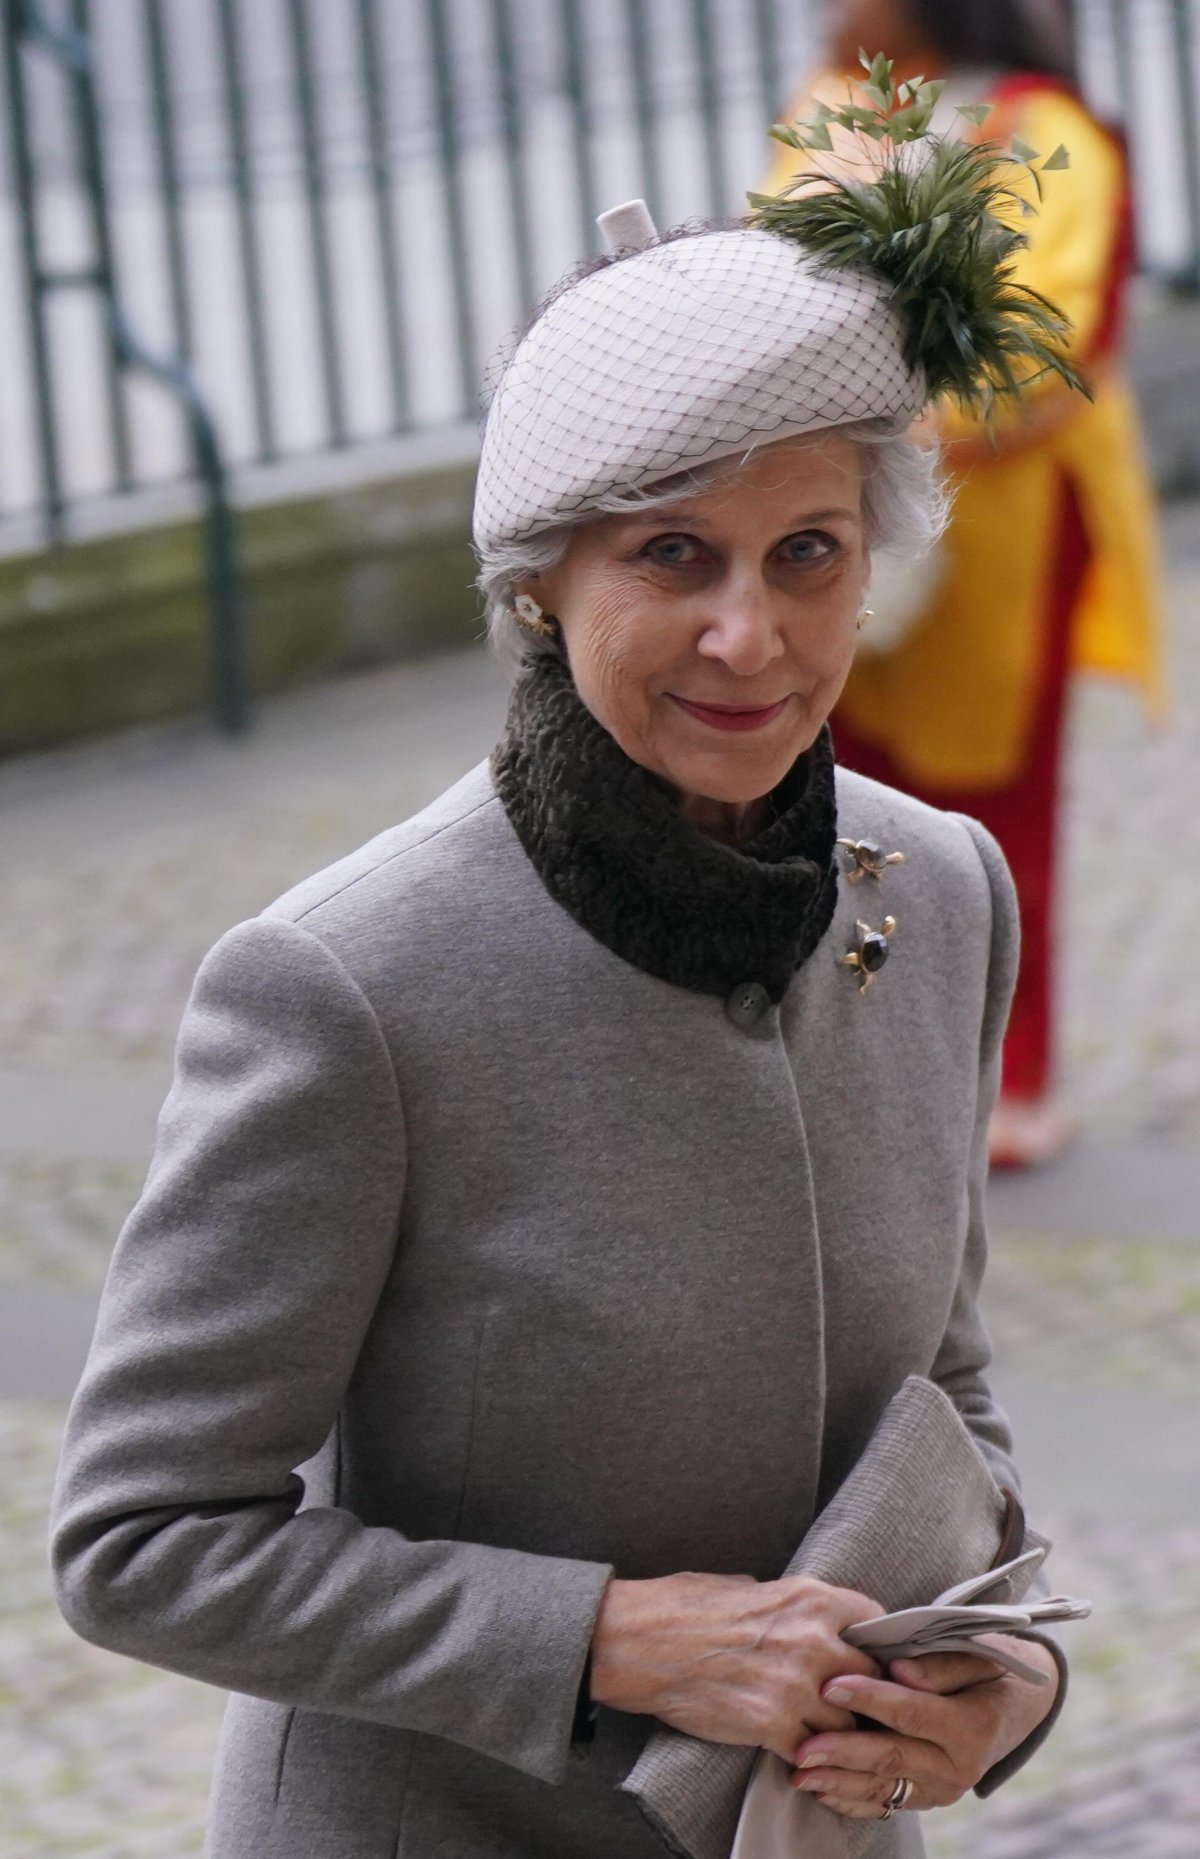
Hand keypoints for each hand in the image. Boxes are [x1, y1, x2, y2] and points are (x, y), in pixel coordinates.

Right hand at [589, 1572, 883, 1761]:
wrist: (639, 1643)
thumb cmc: (684, 1607)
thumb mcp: (748, 1588)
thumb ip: (790, 1607)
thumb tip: (806, 1620)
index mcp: (809, 1598)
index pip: (875, 1623)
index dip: (875, 1645)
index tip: (870, 1659)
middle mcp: (811, 1641)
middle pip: (870, 1679)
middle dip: (864, 1695)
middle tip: (854, 1706)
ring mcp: (794, 1686)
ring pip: (848, 1722)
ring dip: (838, 1731)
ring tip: (827, 1734)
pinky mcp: (771, 1725)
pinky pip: (812, 1750)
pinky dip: (808, 1755)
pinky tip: (798, 1752)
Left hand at [788, 1635, 1061, 1818]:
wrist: (1016, 1706)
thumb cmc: (990, 1668)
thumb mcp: (978, 1654)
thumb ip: (940, 1663)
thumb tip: (899, 1671)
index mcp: (972, 1727)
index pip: (913, 1713)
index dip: (870, 1698)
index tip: (830, 1685)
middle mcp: (958, 1767)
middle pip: (891, 1757)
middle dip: (843, 1751)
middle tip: (802, 1747)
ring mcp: (942, 1789)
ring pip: (883, 1787)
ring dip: (838, 1782)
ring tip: (800, 1774)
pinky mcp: (927, 1798)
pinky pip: (885, 1804)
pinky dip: (851, 1801)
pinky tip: (821, 1792)